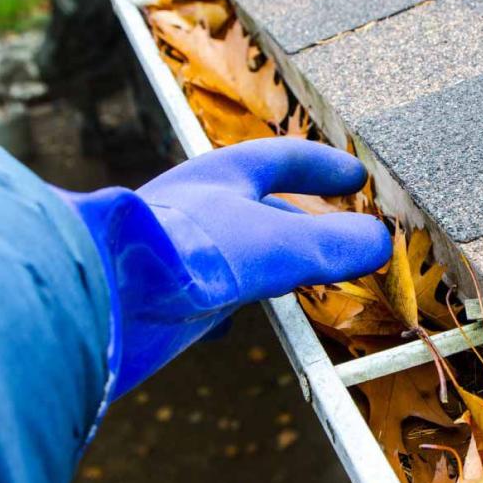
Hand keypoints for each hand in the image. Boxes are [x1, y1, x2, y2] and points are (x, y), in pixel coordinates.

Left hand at [59, 138, 390, 396]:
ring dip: (271, 263)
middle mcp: (199, 207)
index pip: (283, 158)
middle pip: (261, 205)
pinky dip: (231, 303)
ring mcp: (179, 251)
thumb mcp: (275, 244)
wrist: (100, 297)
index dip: (323, 166)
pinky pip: (206, 293)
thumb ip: (330, 245)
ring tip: (302, 281)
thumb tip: (381, 242)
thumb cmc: (184, 250)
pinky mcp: (162, 295)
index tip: (357, 176)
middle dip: (302, 219)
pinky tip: (233, 325)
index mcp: (223, 176)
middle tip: (340, 235)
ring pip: (236, 251)